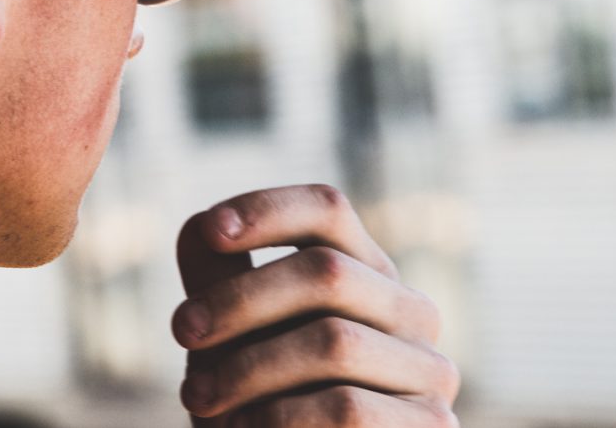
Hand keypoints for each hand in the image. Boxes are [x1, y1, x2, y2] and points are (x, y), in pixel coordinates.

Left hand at [172, 184, 459, 426]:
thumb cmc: (259, 406)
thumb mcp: (227, 339)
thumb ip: (216, 282)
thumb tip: (198, 224)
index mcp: (365, 273)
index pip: (328, 210)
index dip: (269, 209)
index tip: (211, 230)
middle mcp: (410, 311)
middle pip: (327, 272)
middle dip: (240, 299)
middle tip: (182, 330)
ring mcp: (429, 370)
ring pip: (335, 342)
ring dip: (249, 369)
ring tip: (198, 397)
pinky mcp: (433, 425)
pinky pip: (347, 408)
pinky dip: (280, 418)